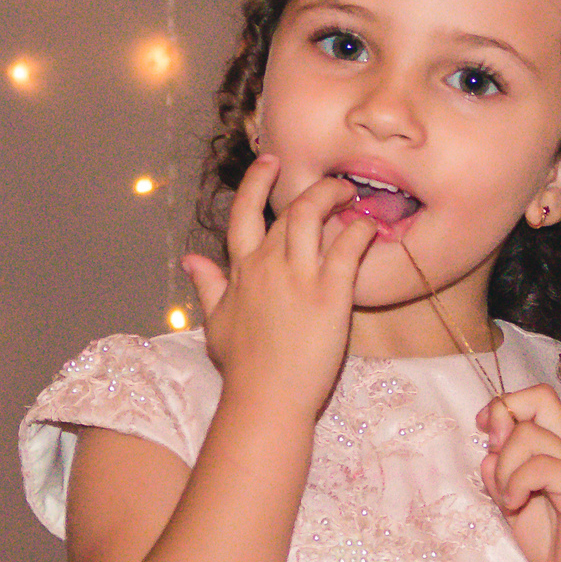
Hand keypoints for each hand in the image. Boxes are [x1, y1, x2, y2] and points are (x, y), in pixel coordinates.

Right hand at [181, 155, 377, 415]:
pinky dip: (360, 230)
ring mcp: (298, 276)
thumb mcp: (215, 322)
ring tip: (352, 195)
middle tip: (334, 183)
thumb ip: (208, 286)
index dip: (256, 182)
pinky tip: (370, 228)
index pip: (244, 213)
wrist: (265, 399)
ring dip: (335, 196)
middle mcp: (267, 265)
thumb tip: (190, 260)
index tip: (270, 162)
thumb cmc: (241, 367)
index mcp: (241, 270)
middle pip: (288, 209)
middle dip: (313, 188)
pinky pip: (347, 247)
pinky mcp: (330, 293)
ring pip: (313, 215)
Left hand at [477, 385, 560, 561]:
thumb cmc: (557, 547)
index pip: (536, 399)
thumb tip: (489, 444)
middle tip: (494, 453)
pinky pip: (542, 466)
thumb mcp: (514, 505)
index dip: (504, 406)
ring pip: (530, 435)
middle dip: (505, 415)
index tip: (486, 431)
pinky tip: (515, 506)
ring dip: (504, 466)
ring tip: (508, 499)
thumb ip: (501, 473)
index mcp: (556, 451)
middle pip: (541, 398)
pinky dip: (516, 483)